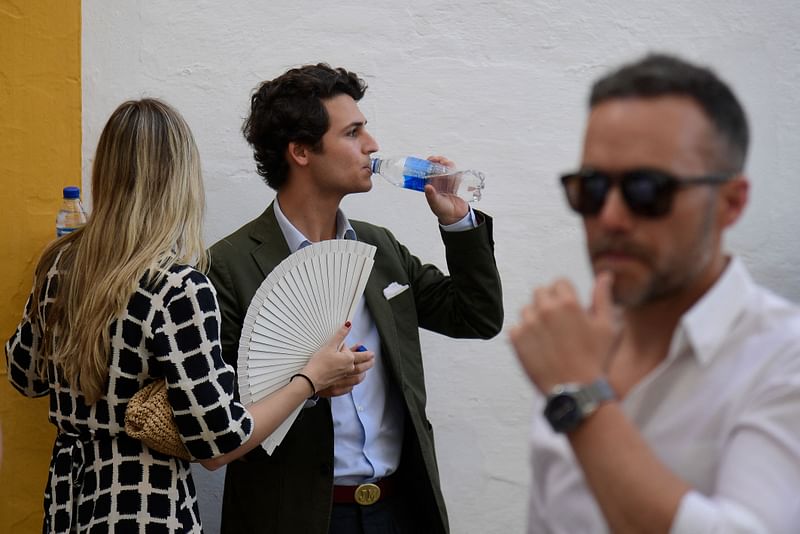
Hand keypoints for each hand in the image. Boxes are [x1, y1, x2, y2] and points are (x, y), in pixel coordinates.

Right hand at [302, 326, 374, 393]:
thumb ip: (340, 335)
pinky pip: (349, 387)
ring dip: (363, 373)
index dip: (356, 349)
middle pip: (362, 366)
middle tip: (372, 358)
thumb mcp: (330, 345)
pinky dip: (352, 385)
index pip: (358, 353)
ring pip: (358, 378)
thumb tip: (348, 326)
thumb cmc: (319, 364)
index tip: (356, 346)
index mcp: (348, 359)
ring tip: (365, 371)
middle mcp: (349, 370)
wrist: (310, 379)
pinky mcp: (338, 388)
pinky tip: (352, 384)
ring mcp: (344, 380)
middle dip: (369, 361)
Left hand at [423, 155, 468, 224]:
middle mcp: (438, 183)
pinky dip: (455, 171)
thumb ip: (431, 196)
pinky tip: (455, 170)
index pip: (428, 172)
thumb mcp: (435, 203)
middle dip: (439, 162)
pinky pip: (455, 175)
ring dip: (447, 165)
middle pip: (437, 168)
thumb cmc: (443, 211)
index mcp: (431, 186)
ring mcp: (447, 183)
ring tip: (448, 164)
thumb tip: (427, 186)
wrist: (456, 216)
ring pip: (446, 170)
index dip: (429, 164)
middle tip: (441, 160)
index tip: (431, 159)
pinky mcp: (455, 184)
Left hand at [509, 272, 620, 392]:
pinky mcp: (516, 339)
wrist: (576, 391)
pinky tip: (538, 348)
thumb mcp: (606, 327)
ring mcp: (528, 323)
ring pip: (526, 310)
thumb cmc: (595, 360)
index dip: (565, 294)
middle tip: (558, 324)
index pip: (559, 282)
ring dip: (535, 318)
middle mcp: (546, 309)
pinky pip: (515, 328)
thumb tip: (604, 275)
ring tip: (548, 338)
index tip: (568, 309)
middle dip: (548, 303)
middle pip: (540, 292)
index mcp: (568, 302)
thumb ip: (602, 297)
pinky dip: (523, 336)